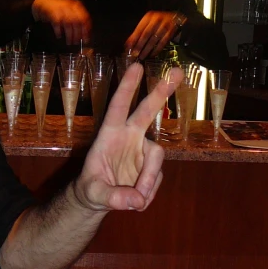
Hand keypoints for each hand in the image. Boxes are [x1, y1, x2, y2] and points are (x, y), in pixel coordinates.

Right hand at [31, 0, 90, 45]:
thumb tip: (84, 32)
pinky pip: (57, 25)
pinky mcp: (53, 13)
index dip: (86, 30)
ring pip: (69, 25)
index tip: (86, 38)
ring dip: (69, 35)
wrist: (42, 0)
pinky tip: (59, 36)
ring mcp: (61, 10)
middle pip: (77, 22)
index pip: (85, 18)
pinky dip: (59, 32)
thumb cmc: (57, 7)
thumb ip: (77, 18)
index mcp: (76, 5)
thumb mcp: (70, 9)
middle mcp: (70, 7)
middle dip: (78, 34)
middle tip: (77, 42)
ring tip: (69, 42)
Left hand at [74, 62, 183, 211]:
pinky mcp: (152, 165)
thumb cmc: (90, 189)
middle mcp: (129, 137)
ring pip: (157, 157)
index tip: (136, 66)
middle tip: (177, 71)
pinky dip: (149, 194)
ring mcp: (142, 150)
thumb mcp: (94, 195)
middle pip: (147, 111)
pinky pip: (158, 178)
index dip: (127, 87)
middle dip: (162, 91)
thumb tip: (135, 201)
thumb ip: (112, 198)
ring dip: (148, 182)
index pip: (118, 107)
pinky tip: (137, 203)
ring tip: (136, 202)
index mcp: (109, 135)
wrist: (98, 199)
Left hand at [126, 11, 182, 60]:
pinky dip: (157, 49)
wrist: (175, 18)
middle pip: (146, 34)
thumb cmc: (158, 22)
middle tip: (135, 55)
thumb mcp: (147, 24)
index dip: (133, 39)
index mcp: (148, 17)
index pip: (139, 29)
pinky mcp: (171, 31)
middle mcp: (156, 19)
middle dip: (140, 45)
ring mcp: (165, 25)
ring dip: (147, 49)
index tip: (129, 48)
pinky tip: (152, 55)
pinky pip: (163, 42)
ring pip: (154, 39)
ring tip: (142, 57)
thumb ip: (138, 33)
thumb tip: (128, 44)